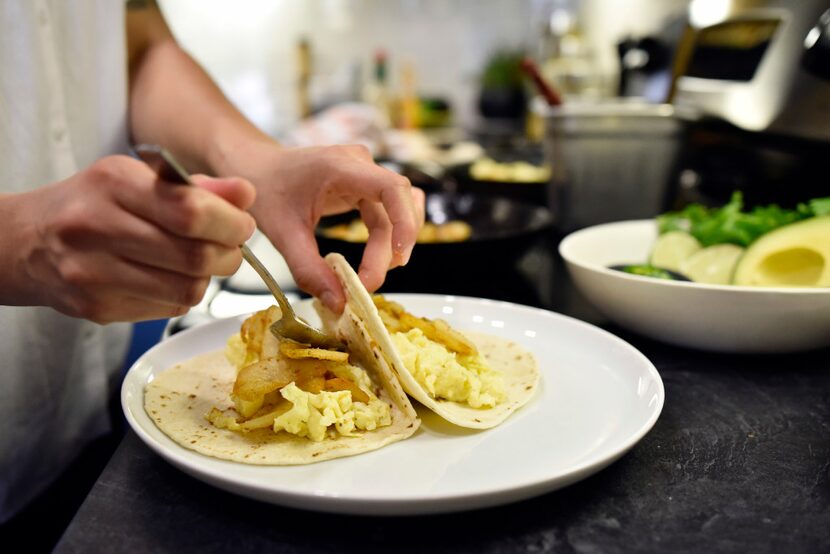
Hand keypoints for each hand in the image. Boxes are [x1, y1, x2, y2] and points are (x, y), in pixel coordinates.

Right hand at [8, 155, 255, 322]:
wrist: (28, 242)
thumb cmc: (95, 203)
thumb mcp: (141, 178)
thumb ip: (197, 187)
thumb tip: (246, 193)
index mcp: (113, 183)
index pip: (191, 211)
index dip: (231, 223)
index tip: (242, 224)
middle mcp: (96, 228)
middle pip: (195, 256)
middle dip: (228, 254)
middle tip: (230, 247)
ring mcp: (93, 274)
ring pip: (187, 289)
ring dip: (209, 278)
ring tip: (202, 262)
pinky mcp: (97, 308)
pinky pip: (169, 309)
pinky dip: (184, 294)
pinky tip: (171, 278)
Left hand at [227, 141, 424, 311]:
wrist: (255, 168)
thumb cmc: (265, 191)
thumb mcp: (282, 234)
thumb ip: (309, 269)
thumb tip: (339, 303)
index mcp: (340, 167)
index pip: (393, 188)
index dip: (405, 223)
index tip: (396, 260)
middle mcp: (360, 164)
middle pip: (400, 205)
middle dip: (392, 247)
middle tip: (369, 283)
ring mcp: (365, 172)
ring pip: (400, 209)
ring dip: (394, 242)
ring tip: (373, 271)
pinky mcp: (365, 184)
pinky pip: (390, 210)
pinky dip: (388, 236)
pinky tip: (375, 258)